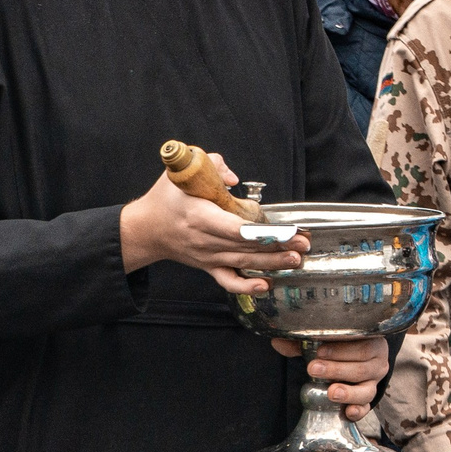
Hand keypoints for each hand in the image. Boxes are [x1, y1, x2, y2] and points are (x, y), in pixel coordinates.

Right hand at [118, 160, 306, 293]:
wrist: (146, 228)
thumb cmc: (166, 199)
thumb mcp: (181, 172)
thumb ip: (212, 165)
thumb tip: (233, 178)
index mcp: (199, 216)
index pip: (234, 228)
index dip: (261, 232)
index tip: (285, 231)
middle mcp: (204, 240)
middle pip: (246, 246)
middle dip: (278, 246)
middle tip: (304, 243)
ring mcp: (207, 256)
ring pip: (243, 263)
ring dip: (272, 263)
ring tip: (297, 259)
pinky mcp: (208, 266)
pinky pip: (227, 281)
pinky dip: (246, 287)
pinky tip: (265, 285)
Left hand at [271, 334, 386, 421]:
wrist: (350, 361)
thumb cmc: (338, 347)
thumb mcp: (323, 340)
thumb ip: (303, 341)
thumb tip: (278, 341)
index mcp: (371, 343)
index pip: (362, 346)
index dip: (341, 349)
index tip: (319, 351)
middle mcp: (376, 364)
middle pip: (362, 369)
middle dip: (337, 369)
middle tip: (313, 369)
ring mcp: (373, 384)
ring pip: (366, 391)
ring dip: (348, 392)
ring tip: (331, 392)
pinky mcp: (366, 401)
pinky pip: (366, 408)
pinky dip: (358, 411)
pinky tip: (347, 412)